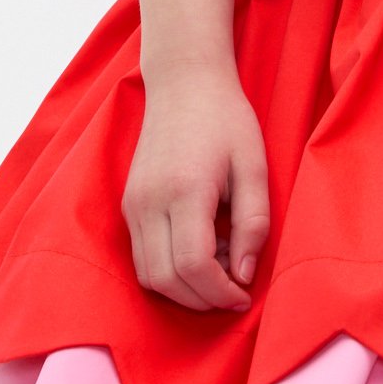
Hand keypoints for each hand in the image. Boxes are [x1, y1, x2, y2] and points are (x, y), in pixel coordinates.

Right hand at [122, 62, 271, 311]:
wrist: (184, 84)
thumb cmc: (226, 120)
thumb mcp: (254, 168)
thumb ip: (253, 224)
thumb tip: (244, 275)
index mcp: (185, 190)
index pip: (193, 266)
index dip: (220, 292)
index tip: (244, 295)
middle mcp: (150, 202)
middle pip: (165, 280)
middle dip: (202, 299)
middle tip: (233, 291)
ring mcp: (133, 204)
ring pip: (147, 276)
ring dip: (184, 289)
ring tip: (219, 268)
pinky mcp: (128, 205)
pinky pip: (142, 257)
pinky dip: (169, 270)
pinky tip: (200, 251)